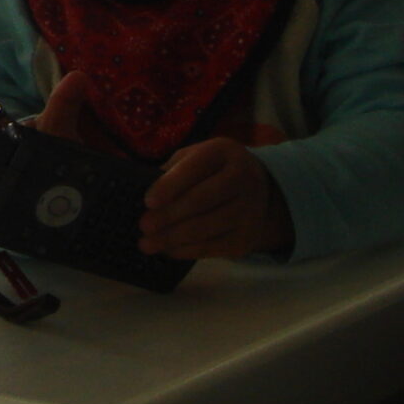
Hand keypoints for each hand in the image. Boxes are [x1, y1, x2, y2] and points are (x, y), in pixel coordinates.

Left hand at [139, 135, 291, 262]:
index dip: (170, 186)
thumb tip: (145, 196)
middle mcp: (243, 178)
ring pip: (206, 228)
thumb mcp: (195, 157)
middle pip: (200, 200)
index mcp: (223, 152)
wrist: (259, 188)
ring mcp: (250, 209)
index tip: (148, 201)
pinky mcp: (248, 237)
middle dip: (168, 215)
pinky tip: (168, 250)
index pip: (195, 168)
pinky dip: (186, 251)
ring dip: (173, 238)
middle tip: (144, 226)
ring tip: (148, 243)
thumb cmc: (213, 170)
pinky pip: (213, 247)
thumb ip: (172, 171)